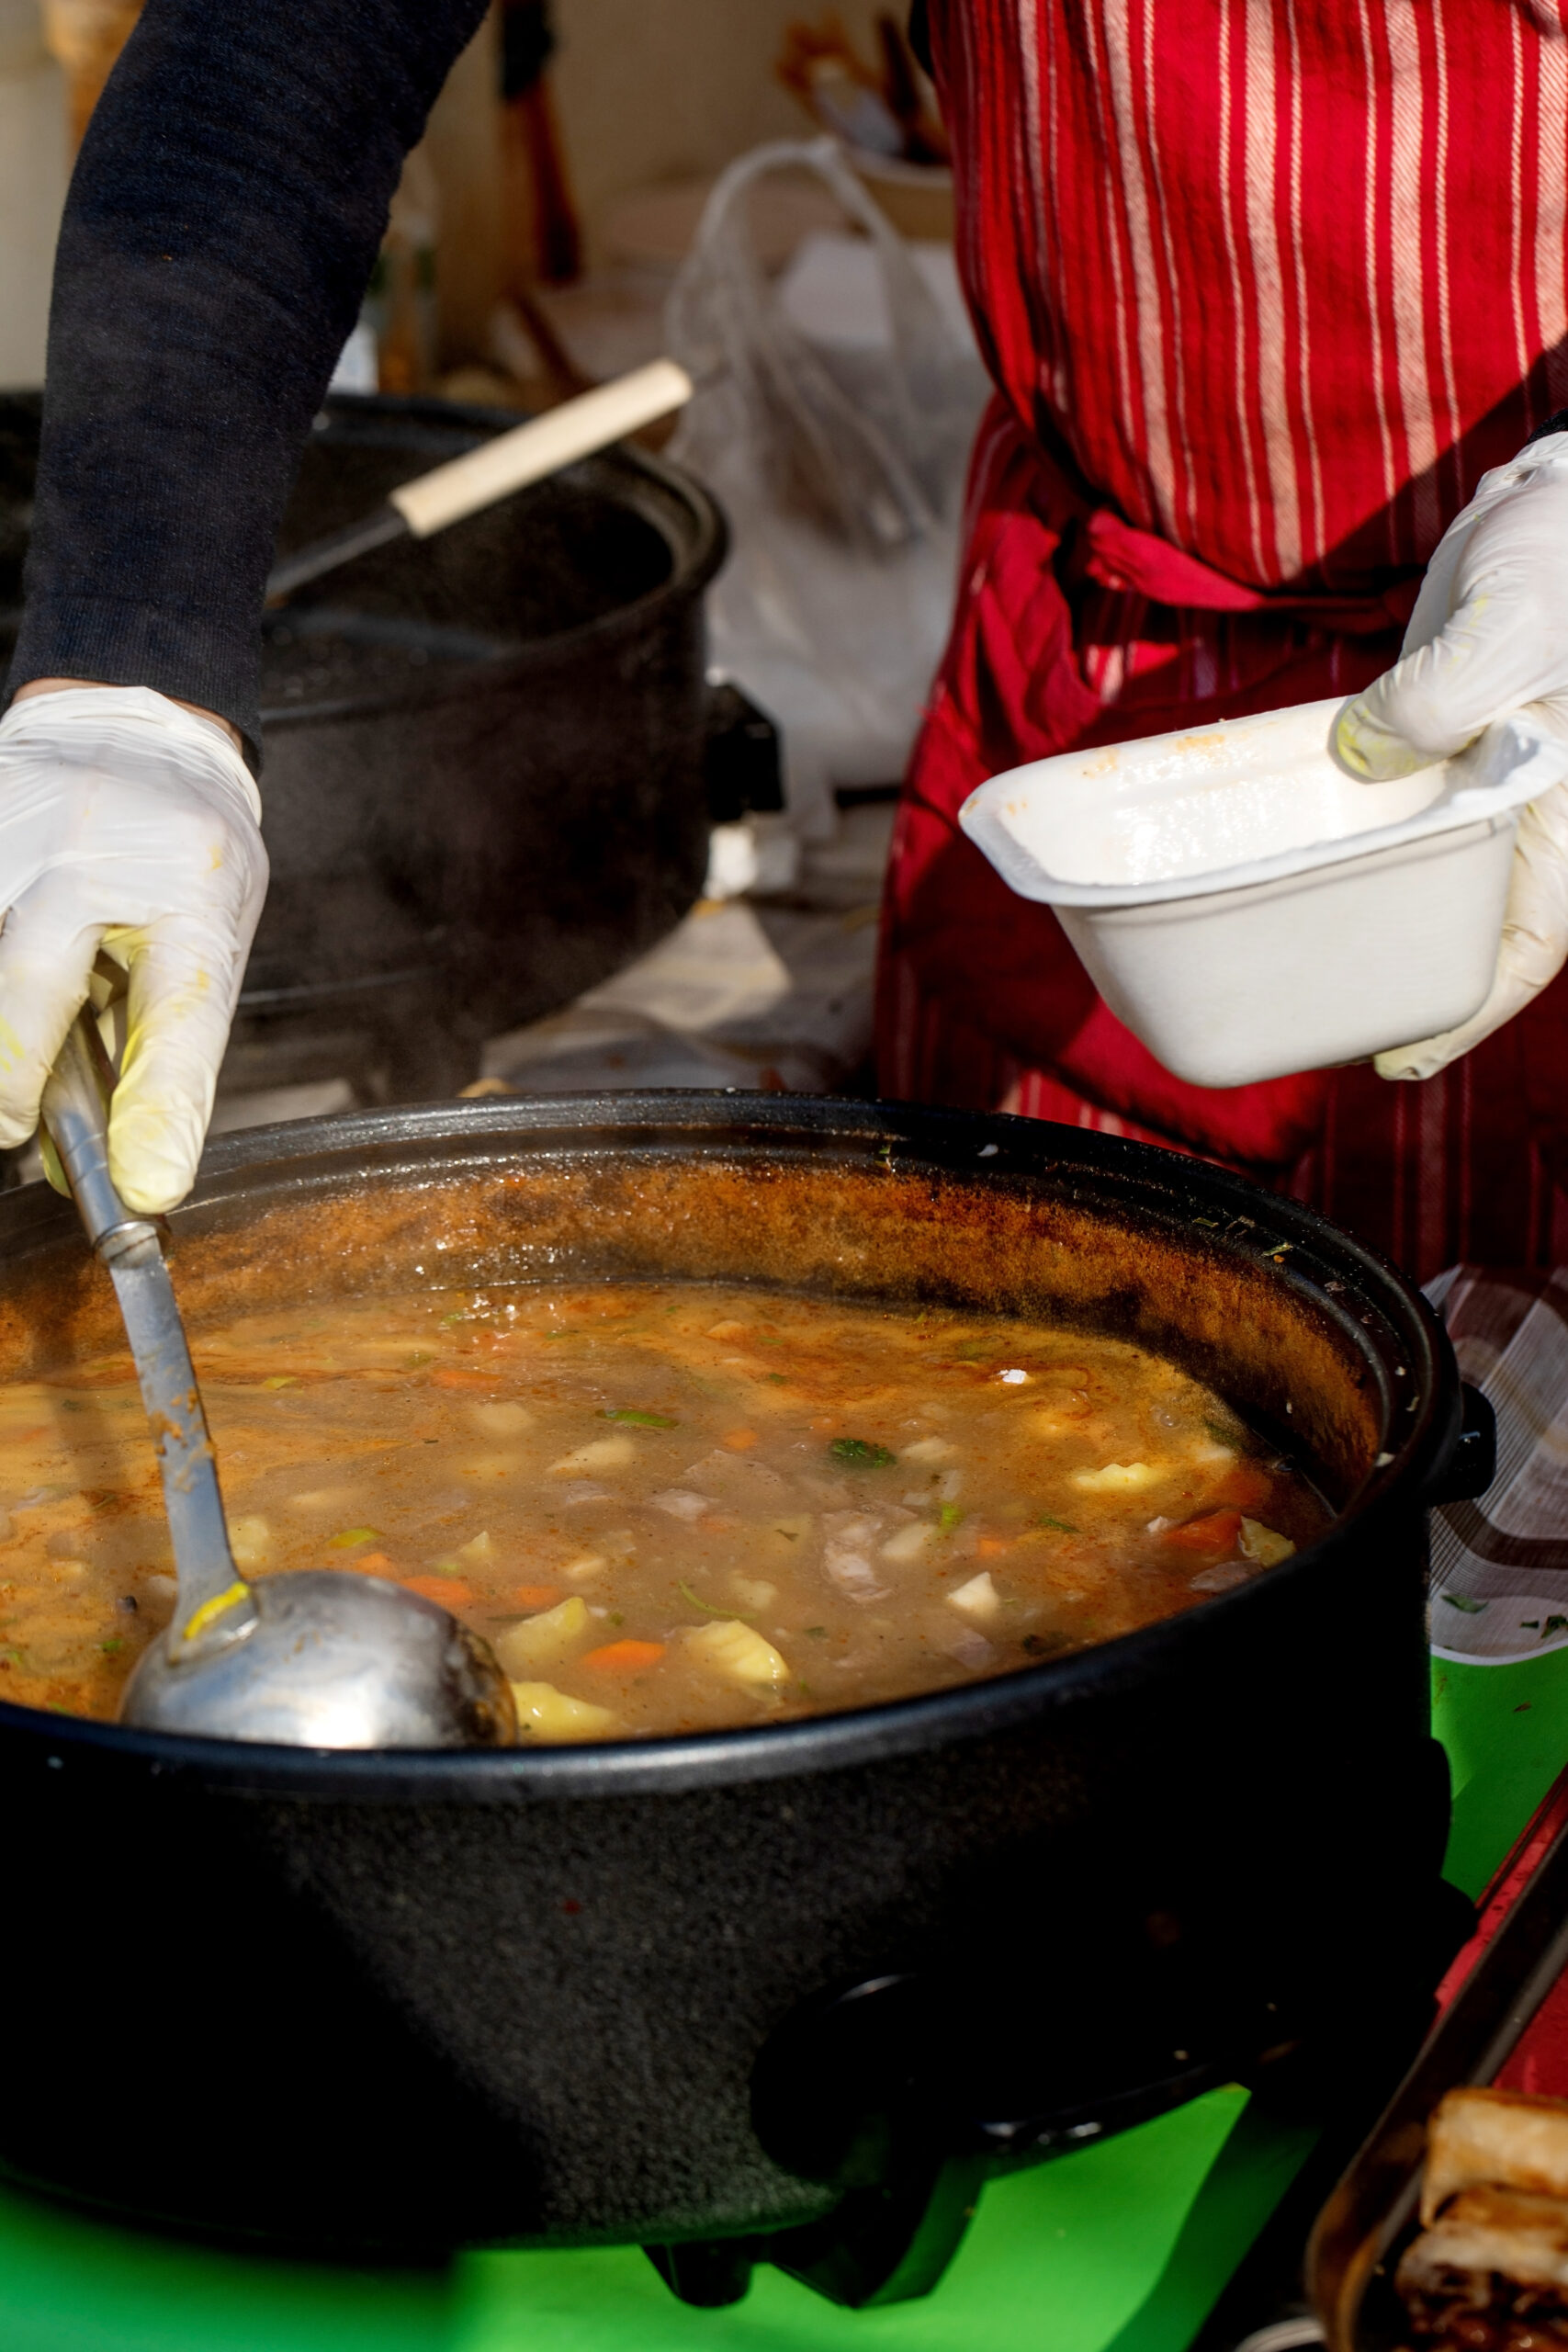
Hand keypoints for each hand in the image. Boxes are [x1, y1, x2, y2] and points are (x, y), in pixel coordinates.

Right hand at [0, 685, 266, 1211]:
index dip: (161, 1109)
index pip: (181, 1017)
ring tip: (18, 1070)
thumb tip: (113, 1164)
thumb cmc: (180, 854)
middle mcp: (103, 859)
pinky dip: (3, 1004)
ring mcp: (18, 834)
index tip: (148, 1187)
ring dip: (7, 1037)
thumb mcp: (206, 940)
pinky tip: (17, 1020)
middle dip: (14, 1077)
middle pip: (28, 988)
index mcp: (197, 897)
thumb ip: (162, 1045)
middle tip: (12, 1127)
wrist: (131, 724)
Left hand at [1333, 428, 1567, 1080]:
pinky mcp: (1426, 752)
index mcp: (1560, 810)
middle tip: (1314, 1031)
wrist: (1549, 498)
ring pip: (1418, 884)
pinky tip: (1287, 876)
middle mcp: (1519, 815)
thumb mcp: (1517, 615)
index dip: (1466, 1007)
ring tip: (1289, 976)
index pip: (1526, 937)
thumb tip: (1363, 752)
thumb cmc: (1562, 556)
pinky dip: (1341, 853)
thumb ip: (1452, 687)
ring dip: (1361, 927)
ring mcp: (1470, 789)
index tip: (1397, 1058)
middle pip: (1462, 929)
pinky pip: (1382, 823)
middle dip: (1398, 986)